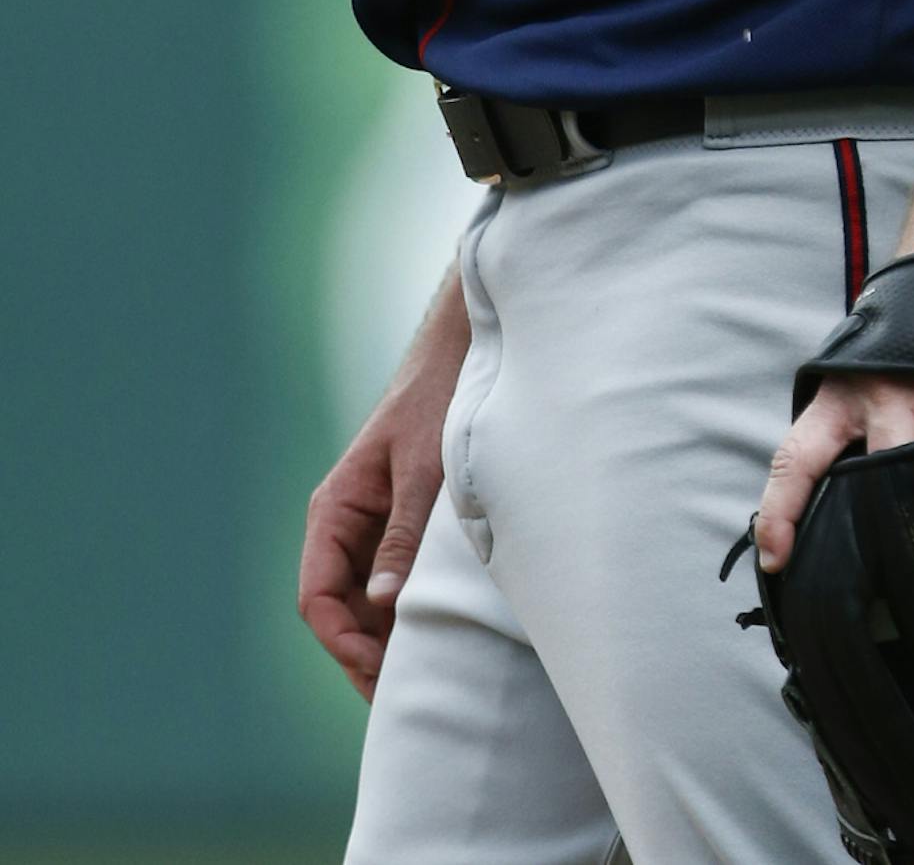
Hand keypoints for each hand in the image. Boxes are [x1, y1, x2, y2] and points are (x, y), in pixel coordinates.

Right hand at [298, 276, 468, 699]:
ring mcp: (369, 529)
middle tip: (399, 692)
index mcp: (334, 510)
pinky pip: (387, 583)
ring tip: (416, 674)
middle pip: (337, 609)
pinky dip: (401, 613)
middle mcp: (343, 526)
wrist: (458, 359)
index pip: (317, 596)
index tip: (373, 667)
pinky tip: (429, 635)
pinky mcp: (397, 528)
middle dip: (362, 652)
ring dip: (382, 638)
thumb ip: (402, 534)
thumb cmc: (435, 405)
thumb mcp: (423, 470)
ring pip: (362, 602)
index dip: (340, 640)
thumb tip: (382, 602)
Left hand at [755, 193, 913, 573]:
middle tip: (886, 593)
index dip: (781, 513)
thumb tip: (846, 488)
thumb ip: (853, 415)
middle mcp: (888, 393)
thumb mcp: (865, 357)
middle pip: (874, 482)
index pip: (797, 459)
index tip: (777, 560)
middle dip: (879, 535)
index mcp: (844, 387)